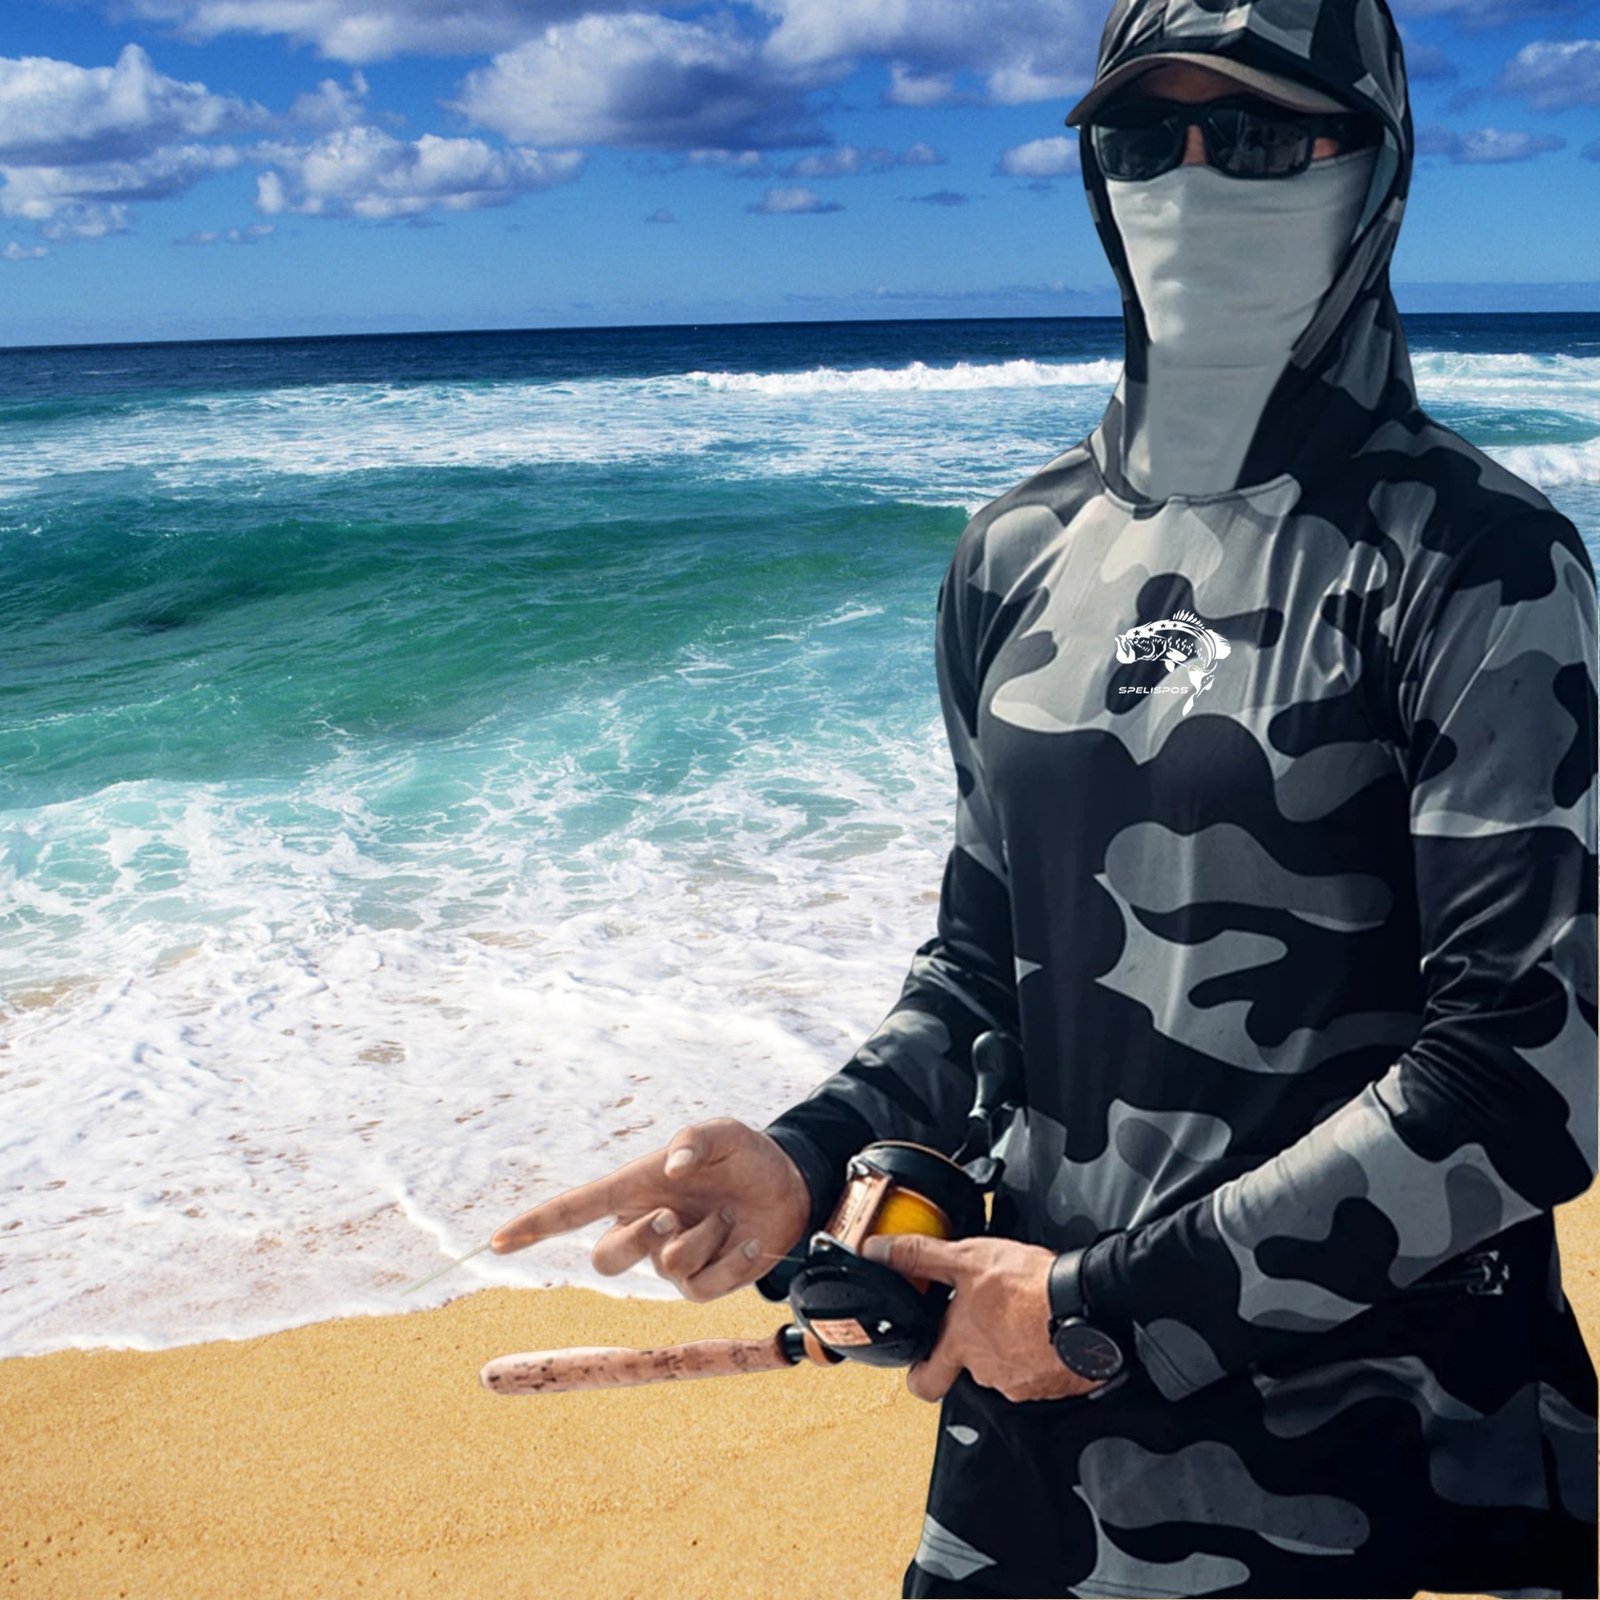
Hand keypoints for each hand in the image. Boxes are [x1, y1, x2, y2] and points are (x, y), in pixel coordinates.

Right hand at [490, 1119, 813, 1302]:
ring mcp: (669, 1260)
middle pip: (605, 1259)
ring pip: (662, 1267)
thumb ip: (695, 1139)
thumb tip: (671, 1170)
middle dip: (638, 1239)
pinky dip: (731, 1261)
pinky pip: (700, 1287)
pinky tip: (749, 1239)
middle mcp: (643, 1226)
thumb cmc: (745, 1156)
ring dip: (703, 1237)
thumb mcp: (725, 1133)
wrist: (789, 1188)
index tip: (498, 1242)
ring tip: (728, 1214)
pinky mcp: (700, 1283)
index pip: (573, 1211)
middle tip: (675, 1215)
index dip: (535, 1226)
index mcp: (634, 1189)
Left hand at [862, 1234, 1105, 1404]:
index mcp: (960, 1346)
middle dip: (972, 1346)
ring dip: (1007, 1346)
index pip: (924, 1382)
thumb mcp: (966, 1258)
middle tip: (984, 1317)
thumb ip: (920, 1256)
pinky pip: (1036, 1372)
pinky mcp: (1052, 1385)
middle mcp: (986, 1372)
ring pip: (1003, 1368)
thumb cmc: (1029, 1286)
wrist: (1085, 1305)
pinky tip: (1043, 1327)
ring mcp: (1020, 1383)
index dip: (919, 1373)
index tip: (920, 1360)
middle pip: (968, 1369)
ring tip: (1018, 1313)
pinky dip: (1037, 1353)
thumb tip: (877, 1251)